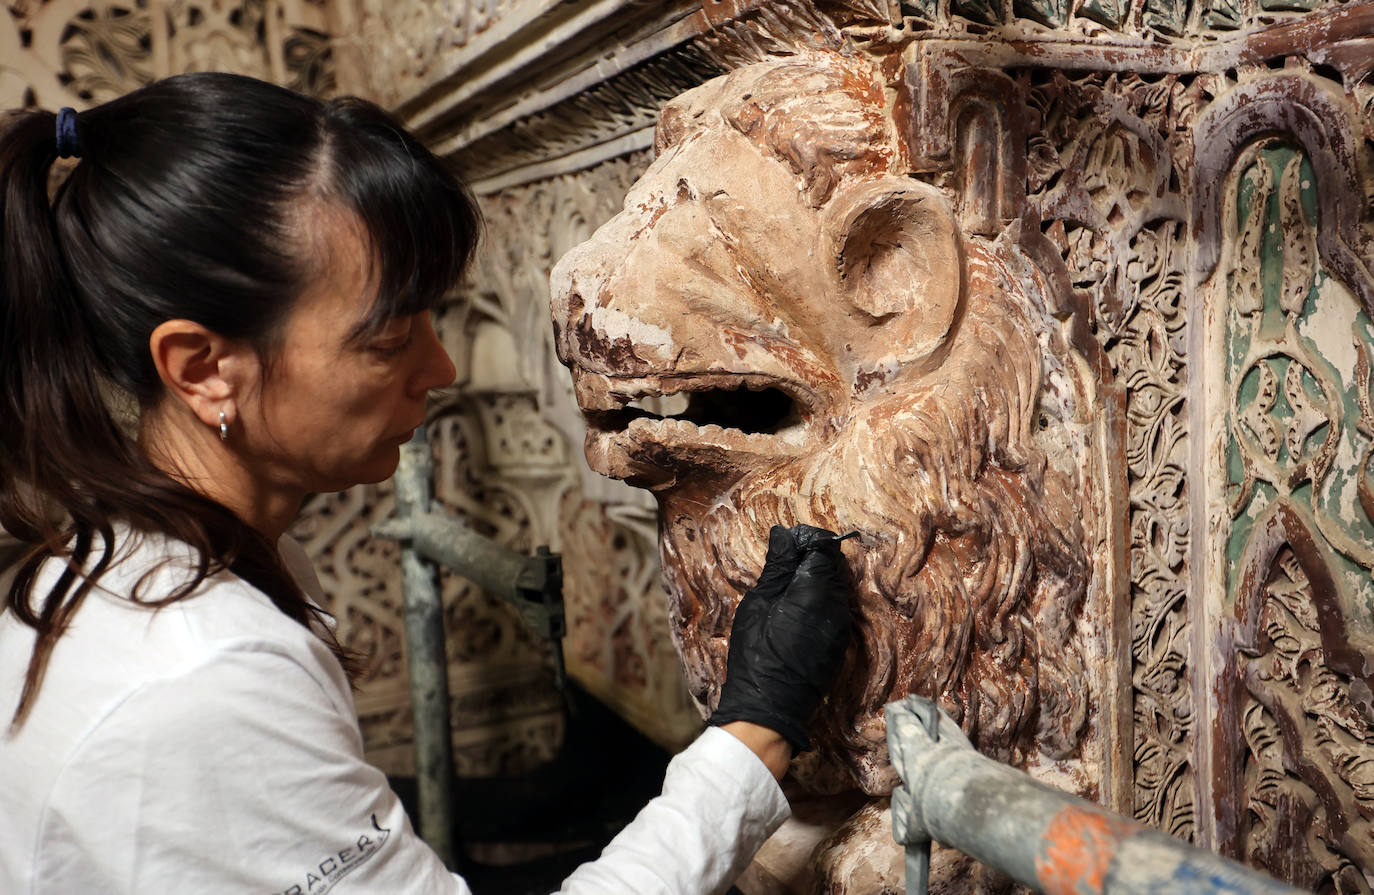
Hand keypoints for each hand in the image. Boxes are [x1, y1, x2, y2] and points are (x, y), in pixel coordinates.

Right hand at [709, 523, 852, 753]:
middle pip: (833, 566)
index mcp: (817, 590)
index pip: (824, 547)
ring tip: (785, 591)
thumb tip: (783, 536)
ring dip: (815, 582)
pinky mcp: (839, 645)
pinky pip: (834, 611)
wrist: (769, 707)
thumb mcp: (759, 603)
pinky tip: (794, 614)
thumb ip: (777, 567)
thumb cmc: (756, 652)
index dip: (806, 540)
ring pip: (836, 589)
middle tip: (782, 567)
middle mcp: (838, 606)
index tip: (785, 545)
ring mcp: (842, 628)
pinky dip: (818, 603)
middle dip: (811, 559)